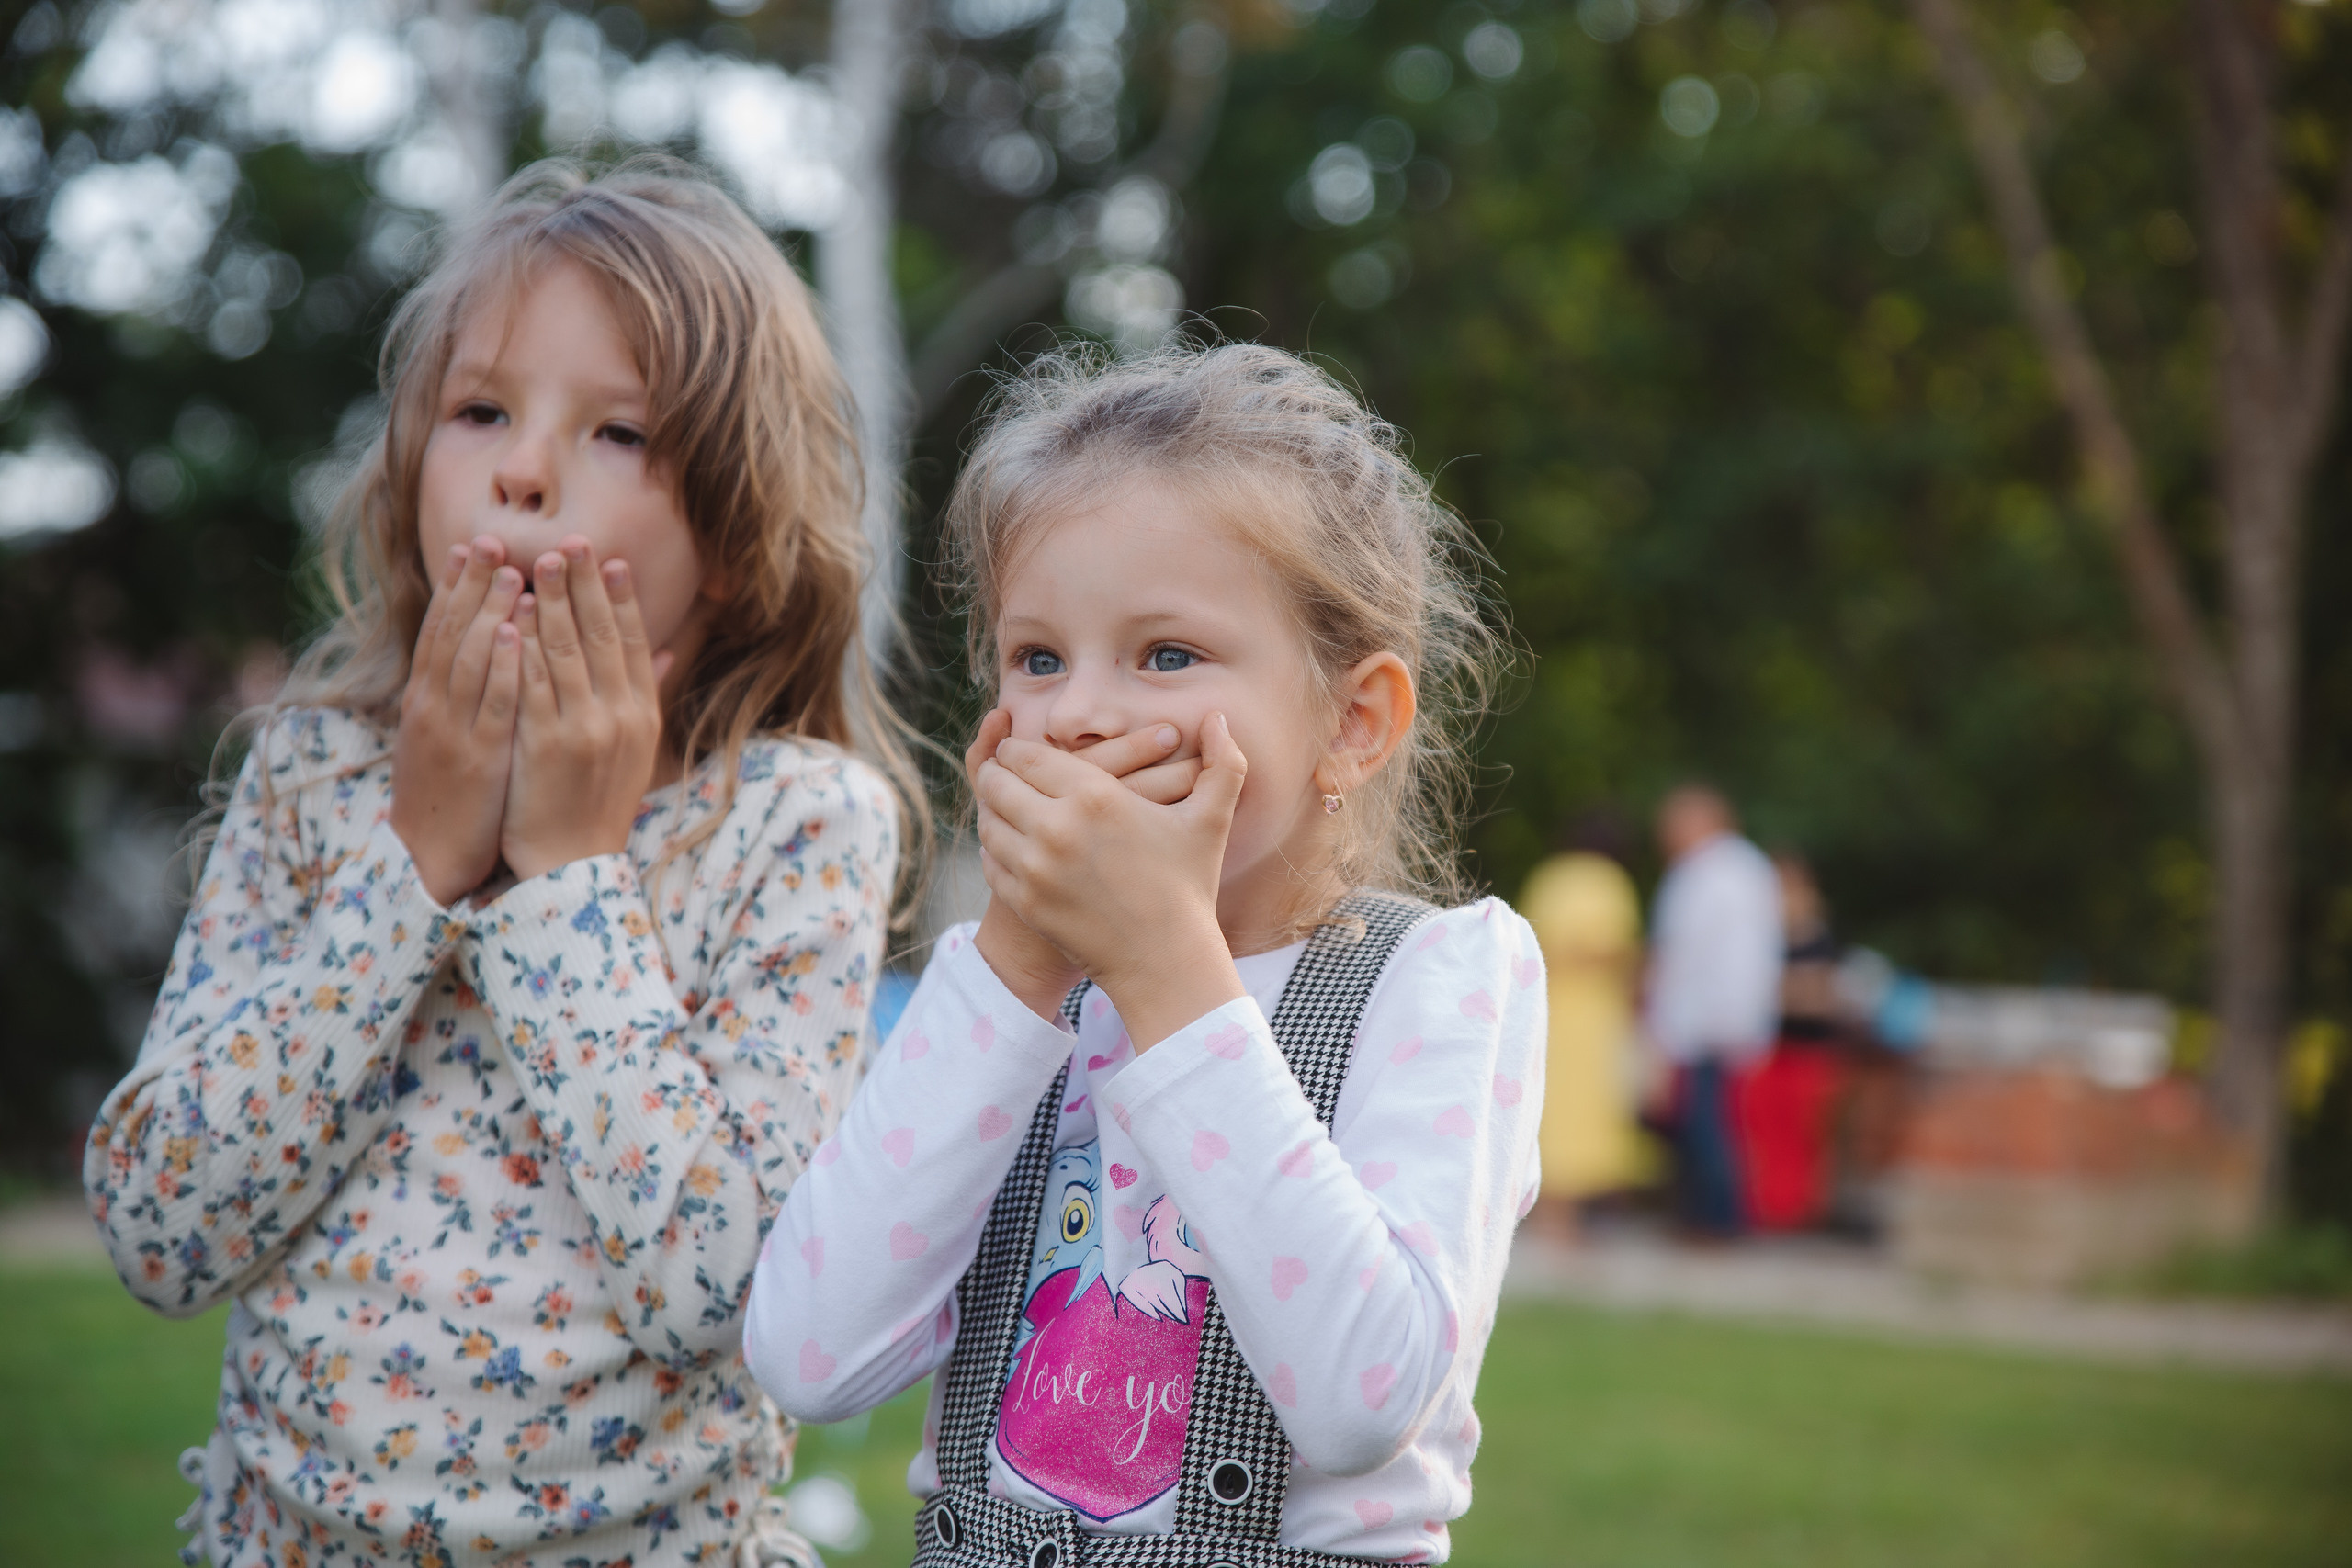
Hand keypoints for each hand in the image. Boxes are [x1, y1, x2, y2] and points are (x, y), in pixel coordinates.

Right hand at [390, 537, 523, 905]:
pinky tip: (515, 636)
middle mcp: (434, 707)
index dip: (457, 586)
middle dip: (471, 585)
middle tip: (490, 538)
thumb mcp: (453, 735)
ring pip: (471, 661)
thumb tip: (495, 650)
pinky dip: (503, 668)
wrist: (431, 858)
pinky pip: (492, 706)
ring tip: (510, 572)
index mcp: (427, 699)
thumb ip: (471, 693)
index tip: (474, 544)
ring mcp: (453, 731)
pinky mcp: (477, 758)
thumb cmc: (452, 794)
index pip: (442, 630)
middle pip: (452, 634)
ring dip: (489, 613)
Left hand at [501, 536, 671, 881]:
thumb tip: (669, 651)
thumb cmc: (598, 804)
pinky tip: (513, 614)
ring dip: (553, 601)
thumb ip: (647, 695)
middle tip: (570, 542)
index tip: (611, 559)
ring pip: (566, 653)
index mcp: (643, 717)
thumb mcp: (637, 751)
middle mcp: (619, 718)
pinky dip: (524, 645)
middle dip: (585, 585)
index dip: (623, 599)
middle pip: (603, 637)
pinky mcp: (542, 744)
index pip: (635, 644)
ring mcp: (582, 730)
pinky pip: (531, 684)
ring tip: (538, 563)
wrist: (572, 866)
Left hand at [974, 712, 1248, 1050]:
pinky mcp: (1024, 902)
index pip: (1023, 753)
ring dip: (993, 810)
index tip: (1019, 750)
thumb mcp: (1212, 818)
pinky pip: (990, 859)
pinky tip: (1008, 843)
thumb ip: (1222, 761)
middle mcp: (1056, 827)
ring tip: (1004, 805)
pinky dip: (995, 847)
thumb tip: (1217, 716)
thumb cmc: (1190, 885)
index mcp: (1095, 796)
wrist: (1167, 961)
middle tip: (1002, 773)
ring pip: (987, 820)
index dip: (1014, 748)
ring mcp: (1035, 868)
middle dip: (997, 773)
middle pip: (996, 781)